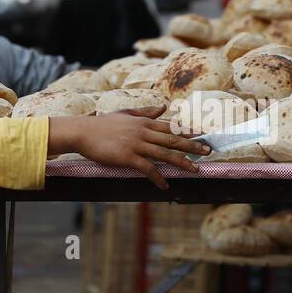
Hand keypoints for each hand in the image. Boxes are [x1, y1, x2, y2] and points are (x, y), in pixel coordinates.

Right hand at [49, 107, 210, 189]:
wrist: (83, 131)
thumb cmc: (103, 124)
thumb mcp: (126, 114)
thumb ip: (146, 112)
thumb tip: (162, 107)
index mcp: (144, 122)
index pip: (171, 127)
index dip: (189, 131)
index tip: (203, 135)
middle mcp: (143, 131)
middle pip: (173, 139)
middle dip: (193, 146)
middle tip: (208, 151)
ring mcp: (136, 144)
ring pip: (165, 154)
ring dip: (182, 162)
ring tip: (195, 170)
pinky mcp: (127, 157)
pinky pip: (148, 168)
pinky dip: (158, 177)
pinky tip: (165, 185)